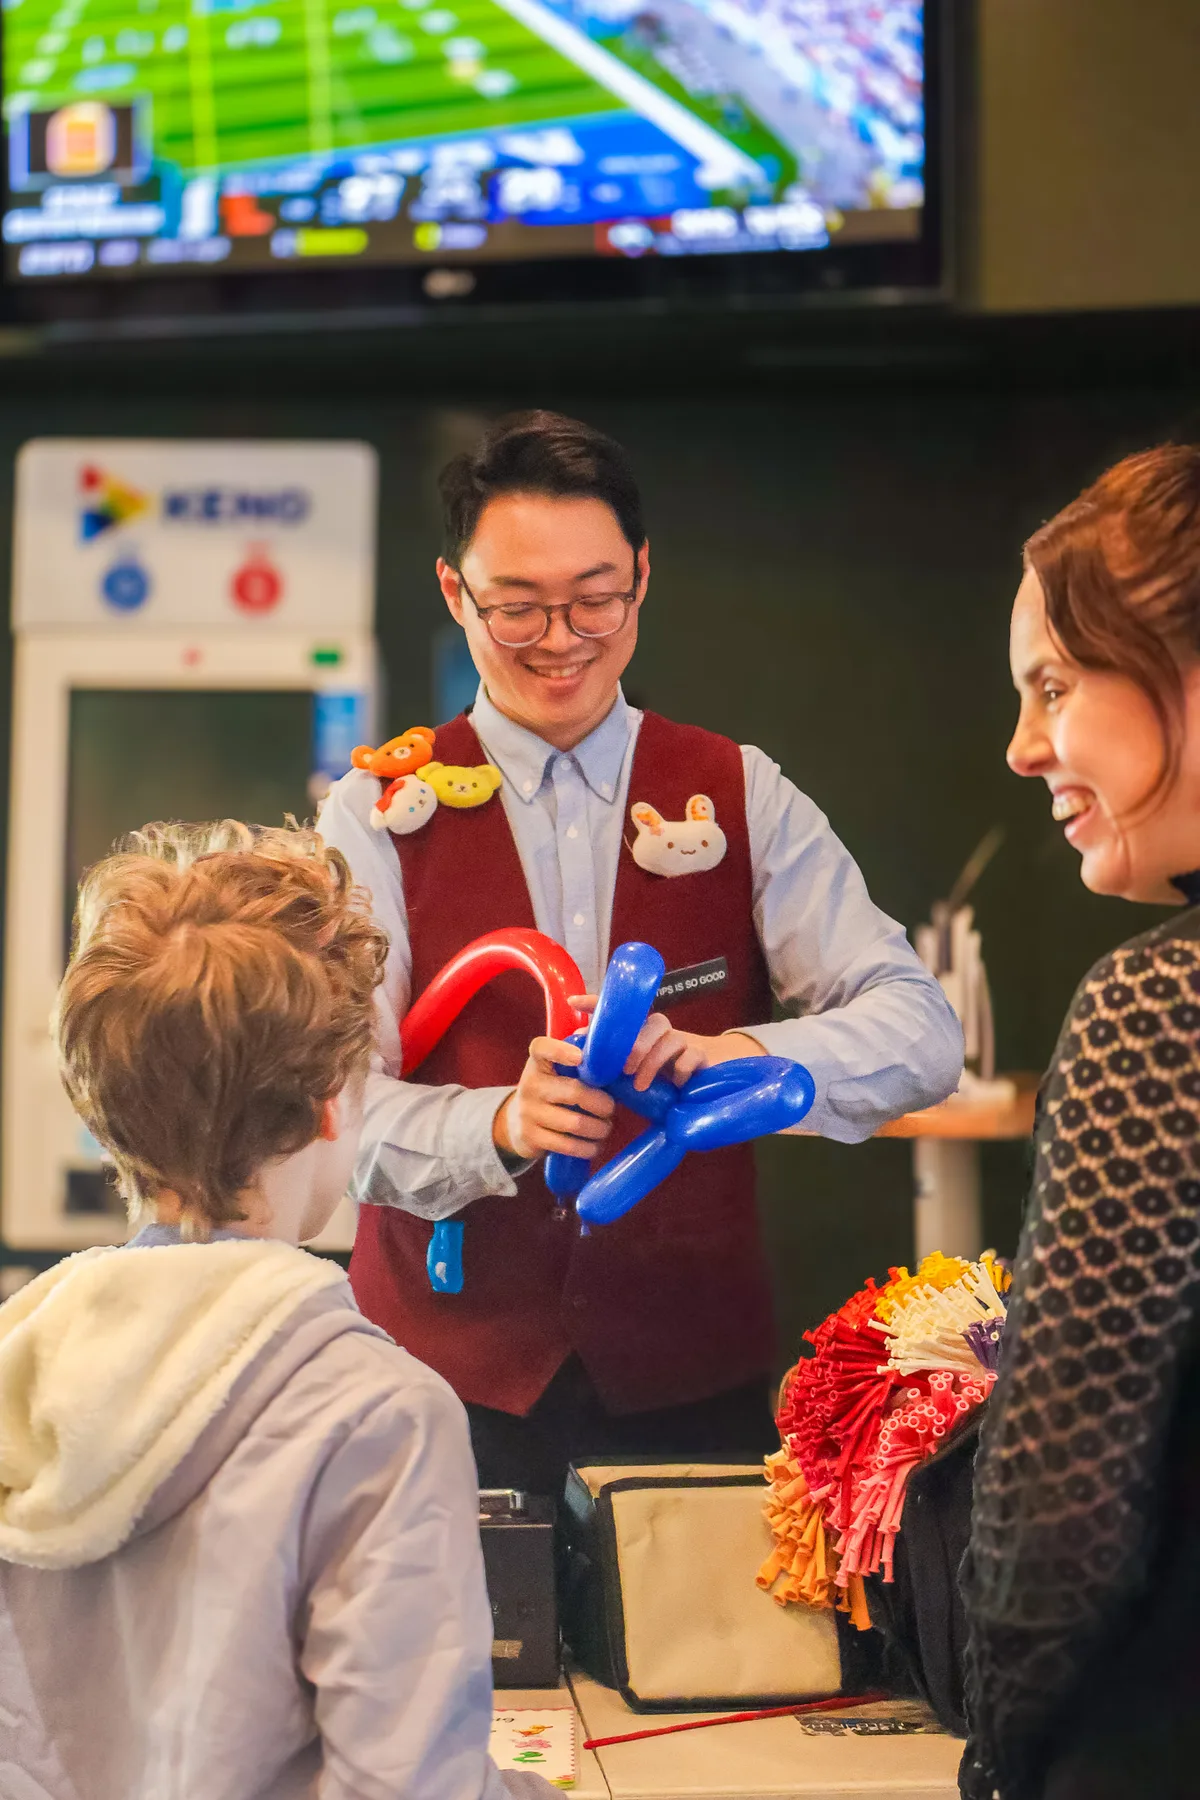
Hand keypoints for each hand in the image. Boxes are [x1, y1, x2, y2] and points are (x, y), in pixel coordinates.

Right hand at [493, 1033, 615, 1161]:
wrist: (516, 1122)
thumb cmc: (551, 1089)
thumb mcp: (556, 1070)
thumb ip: (580, 1056)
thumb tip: (612, 1044)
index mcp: (538, 1062)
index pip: (542, 1048)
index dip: (560, 1051)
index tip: (580, 1058)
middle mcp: (530, 1084)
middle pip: (574, 1092)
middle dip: (602, 1104)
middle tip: (611, 1109)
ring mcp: (528, 1112)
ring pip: (574, 1123)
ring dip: (599, 1129)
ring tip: (606, 1128)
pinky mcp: (531, 1137)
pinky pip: (567, 1145)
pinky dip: (587, 1148)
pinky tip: (595, 1145)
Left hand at [570, 995, 763, 1091]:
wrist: (702, 1079)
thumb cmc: (660, 1072)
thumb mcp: (634, 1066)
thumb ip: (611, 1058)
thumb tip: (579, 1043)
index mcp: (642, 1028)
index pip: (622, 1009)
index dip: (598, 1003)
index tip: (573, 1002)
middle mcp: (662, 1029)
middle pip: (653, 1022)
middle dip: (636, 1046)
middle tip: (624, 1070)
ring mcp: (684, 1040)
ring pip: (671, 1040)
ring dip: (652, 1063)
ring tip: (640, 1085)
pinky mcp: (700, 1055)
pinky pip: (690, 1057)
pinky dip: (680, 1071)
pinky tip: (674, 1085)